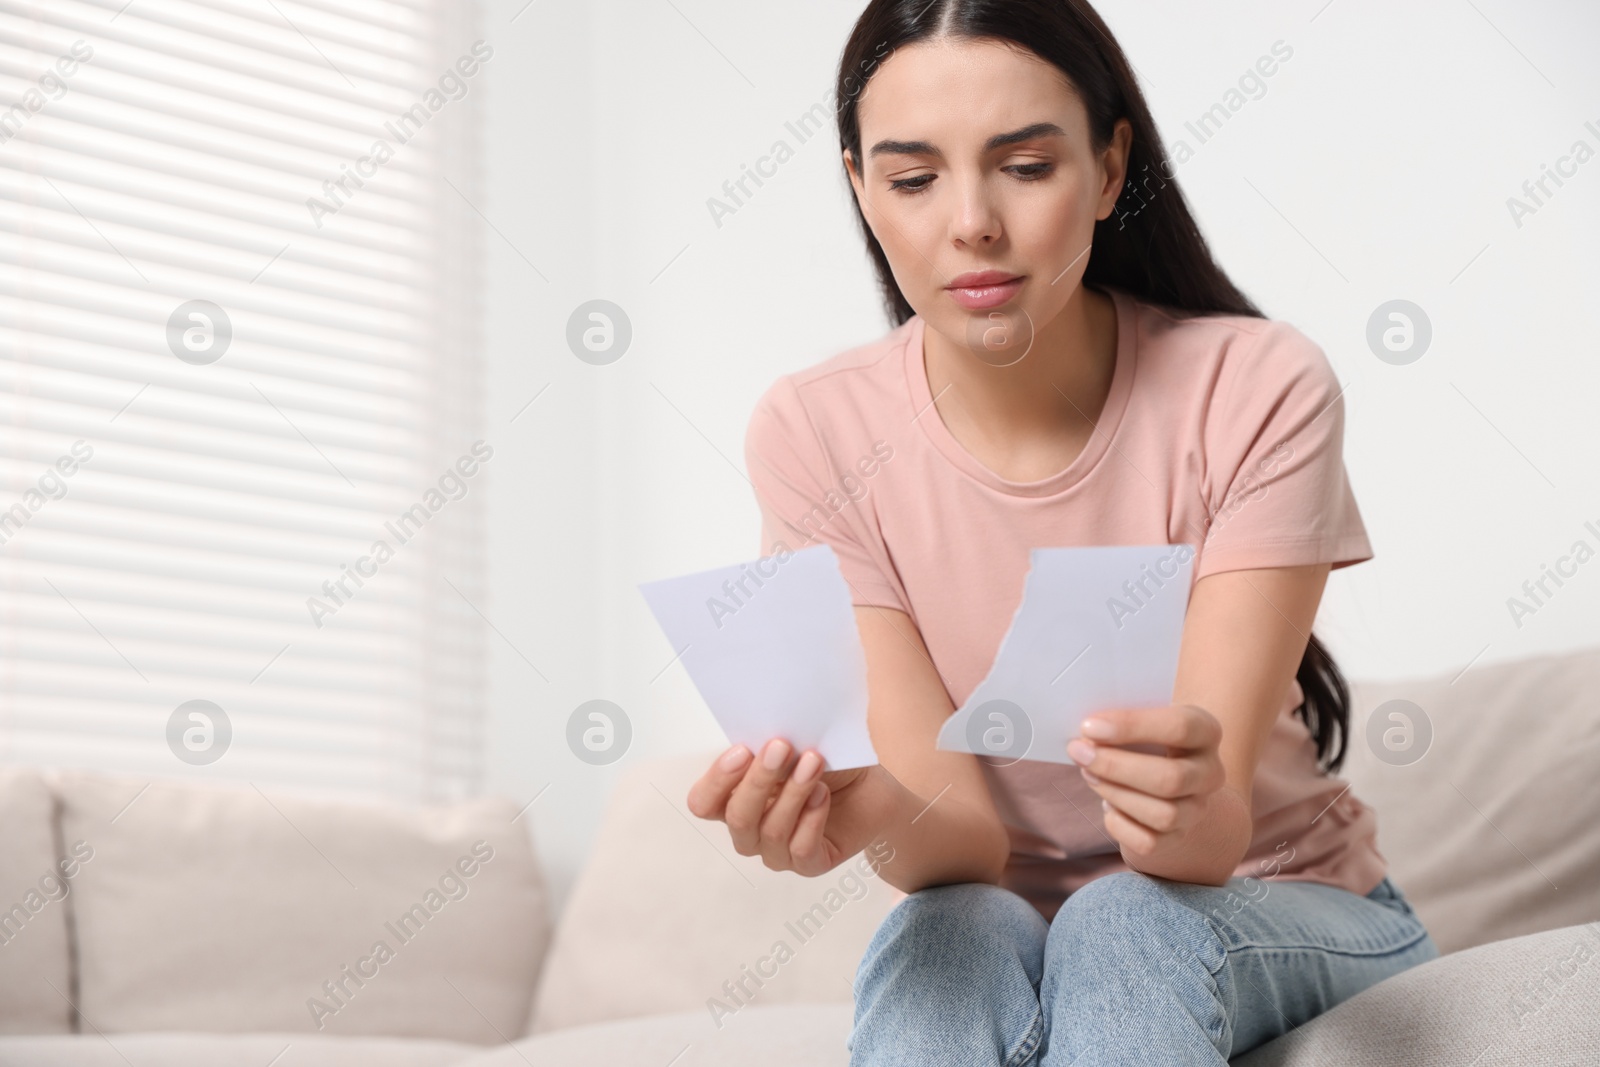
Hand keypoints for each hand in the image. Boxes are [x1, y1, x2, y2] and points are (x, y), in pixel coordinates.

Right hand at [686, 738, 874, 876]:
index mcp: (734, 802)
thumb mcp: (794, 747)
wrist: (870, 789)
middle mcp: (751, 833)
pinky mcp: (809, 866)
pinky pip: (802, 849)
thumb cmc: (825, 765)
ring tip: (813, 762)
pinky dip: (812, 818)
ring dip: (793, 792)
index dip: (717, 780)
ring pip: (772, 832)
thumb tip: (758, 736)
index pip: (703, 803)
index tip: (742, 750)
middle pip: (737, 818)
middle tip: (781, 746)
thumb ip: (769, 747)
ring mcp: (778, 854)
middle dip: (758, 780)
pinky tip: (823, 794)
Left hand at [1066, 705, 1231, 872]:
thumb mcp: (1139, 723)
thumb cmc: (1144, 742)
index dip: (1132, 726)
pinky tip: (1107, 806)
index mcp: (1205, 732)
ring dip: (1116, 794)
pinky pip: (1148, 842)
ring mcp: (1197, 809)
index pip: (1180, 727)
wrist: (1164, 783)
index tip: (1089, 727)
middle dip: (1116, 767)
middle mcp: (1210, 773)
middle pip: (1171, 778)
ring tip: (1089, 775)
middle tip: (1080, 753)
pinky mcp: (1178, 838)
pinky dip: (1119, 824)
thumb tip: (1087, 736)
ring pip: (1163, 814)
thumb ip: (1119, 724)